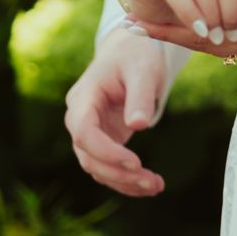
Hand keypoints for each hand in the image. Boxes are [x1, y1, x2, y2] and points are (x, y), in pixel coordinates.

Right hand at [63, 29, 169, 196]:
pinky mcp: (103, 139)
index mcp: (83, 97)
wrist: (132, 51)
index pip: (84, 132)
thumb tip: (139, 126)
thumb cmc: (137, 55)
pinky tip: (149, 185)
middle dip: (119, 174)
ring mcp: (90, 131)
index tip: (135, 162)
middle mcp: (80, 117)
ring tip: (156, 186)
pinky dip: (126, 178)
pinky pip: (108, 166)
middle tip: (153, 183)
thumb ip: (140, 96)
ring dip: (124, 182)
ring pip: (97, 167)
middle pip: (88, 156)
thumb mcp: (143, 70)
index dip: (106, 151)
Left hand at [123, 0, 236, 60]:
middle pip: (206, 44)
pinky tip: (208, 24)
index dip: (166, 25)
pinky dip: (218, 34)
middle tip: (133, 26)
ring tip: (162, 25)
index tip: (132, 20)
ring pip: (223, 45)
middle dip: (171, 32)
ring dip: (193, 34)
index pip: (201, 31)